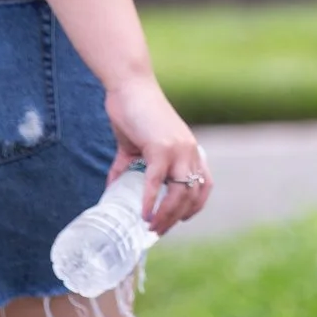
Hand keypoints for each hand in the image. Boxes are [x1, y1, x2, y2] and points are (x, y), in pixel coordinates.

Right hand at [105, 76, 210, 233]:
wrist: (130, 85)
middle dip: (176, 218)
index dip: (195, 206)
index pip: (205, 184)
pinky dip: (151, 200)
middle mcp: (190, 150)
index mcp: (189, 149)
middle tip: (157, 231)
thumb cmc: (134, 112)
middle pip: (192, 194)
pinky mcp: (160, 147)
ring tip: (151, 227)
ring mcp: (178, 149)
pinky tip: (143, 214)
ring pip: (180, 192)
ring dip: (166, 215)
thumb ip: (129, 168)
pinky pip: (157, 181)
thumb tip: (111, 190)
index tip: (180, 220)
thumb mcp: (136, 146)